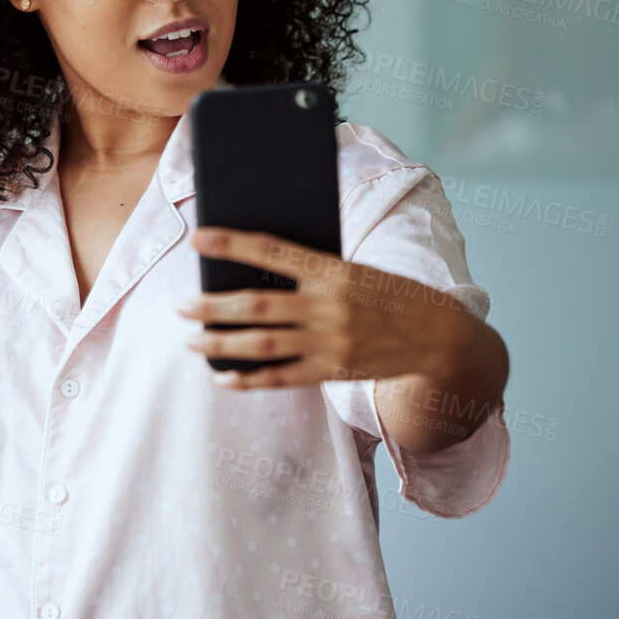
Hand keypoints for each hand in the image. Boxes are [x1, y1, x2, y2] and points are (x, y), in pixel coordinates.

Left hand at [176, 226, 476, 389]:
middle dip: (212, 306)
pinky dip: (249, 379)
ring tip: (191, 339)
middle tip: (180, 306)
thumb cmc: (388, 294)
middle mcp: (329, 306)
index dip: (231, 243)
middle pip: (257, 304)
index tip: (197, 238)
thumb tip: (252, 271)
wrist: (439, 336)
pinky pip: (282, 378)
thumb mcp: (355, 269)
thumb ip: (311, 270)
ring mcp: (330, 342)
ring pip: (262, 343)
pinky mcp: (333, 370)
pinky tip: (223, 377)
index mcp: (334, 269)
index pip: (272, 250)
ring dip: (221, 343)